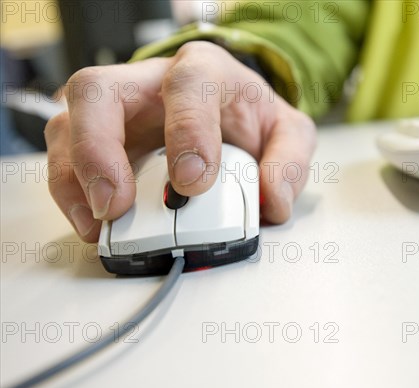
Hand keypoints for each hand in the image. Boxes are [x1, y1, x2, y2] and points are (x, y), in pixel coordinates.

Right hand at [45, 42, 315, 242]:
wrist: (230, 114)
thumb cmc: (250, 117)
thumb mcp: (288, 132)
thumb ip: (288, 160)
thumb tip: (272, 201)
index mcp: (203, 70)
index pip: (187, 83)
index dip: (187, 129)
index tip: (193, 182)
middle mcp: (148, 82)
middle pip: (98, 91)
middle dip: (99, 149)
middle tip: (118, 203)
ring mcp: (117, 110)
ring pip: (69, 124)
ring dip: (76, 178)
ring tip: (100, 222)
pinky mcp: (97, 139)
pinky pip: (65, 158)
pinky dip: (72, 193)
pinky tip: (92, 223)